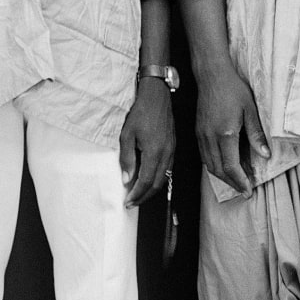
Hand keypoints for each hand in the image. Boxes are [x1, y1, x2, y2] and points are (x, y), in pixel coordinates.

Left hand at [120, 78, 175, 206]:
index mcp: (154, 152)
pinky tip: (149, 179)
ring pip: (163, 178)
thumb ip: (127, 158)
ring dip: (151, 190)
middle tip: (132, 202)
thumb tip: (126, 179)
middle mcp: (165, 154)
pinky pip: (167, 170)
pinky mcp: (173, 147)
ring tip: (139, 194)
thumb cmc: (141, 112)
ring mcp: (171, 151)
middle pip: (156, 184)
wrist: (157, 96)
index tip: (128, 202)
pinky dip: (158, 179)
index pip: (145, 181)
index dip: (136, 194)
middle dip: (144, 197)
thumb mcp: (127, 134)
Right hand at [194, 60, 269, 194]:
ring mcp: (202, 135)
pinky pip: (205, 156)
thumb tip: (265, 155)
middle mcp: (210, 138)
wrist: (212, 75)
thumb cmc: (233, 89)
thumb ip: (256, 134)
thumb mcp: (250, 110)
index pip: (230, 167)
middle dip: (232, 183)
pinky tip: (224, 167)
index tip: (248, 190)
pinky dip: (215, 166)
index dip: (240, 181)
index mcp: (225, 133)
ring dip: (223, 177)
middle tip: (244, 190)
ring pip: (210, 165)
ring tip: (236, 181)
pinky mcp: (198, 132)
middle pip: (218, 170)